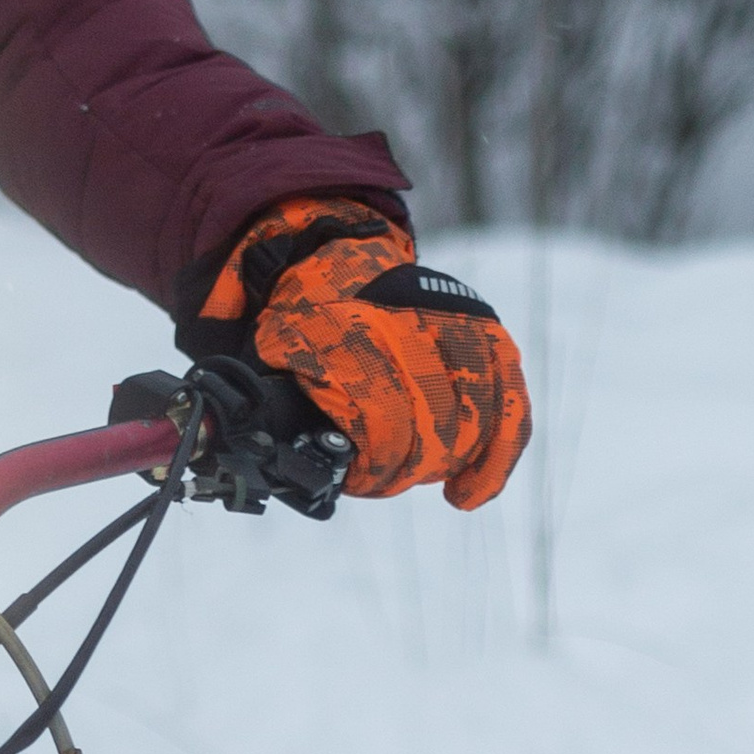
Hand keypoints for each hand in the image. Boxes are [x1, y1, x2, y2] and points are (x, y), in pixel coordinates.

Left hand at [191, 201, 528, 508]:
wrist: (334, 260)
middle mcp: (406, 319)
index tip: (358, 479)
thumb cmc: (299, 325)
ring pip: (473, 416)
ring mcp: (453, 322)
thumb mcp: (265, 353)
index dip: (376, 461)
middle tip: (380, 478)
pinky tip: (468, 493)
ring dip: (447, 462)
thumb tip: (243, 456)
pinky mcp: (486, 332)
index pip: (381, 412)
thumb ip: (264, 404)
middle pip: (430, 421)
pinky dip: (497, 455)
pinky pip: (509, 402)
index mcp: (344, 328)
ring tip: (420, 478)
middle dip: (407, 465)